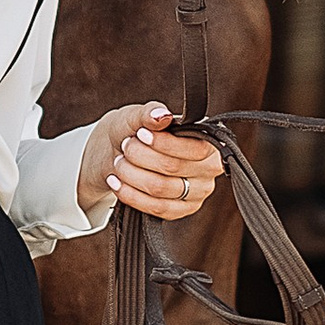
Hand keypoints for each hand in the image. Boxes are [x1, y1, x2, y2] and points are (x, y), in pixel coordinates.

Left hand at [80, 100, 225, 225]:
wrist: (118, 153)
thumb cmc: (136, 132)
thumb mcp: (139, 117)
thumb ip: (150, 113)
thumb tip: (162, 116)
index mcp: (208, 144)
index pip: (194, 148)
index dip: (164, 143)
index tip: (140, 134)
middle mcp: (208, 171)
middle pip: (172, 167)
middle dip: (141, 156)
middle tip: (125, 146)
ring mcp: (196, 194)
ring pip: (160, 188)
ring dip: (131, 174)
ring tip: (119, 162)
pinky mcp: (179, 211)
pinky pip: (155, 208)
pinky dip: (130, 194)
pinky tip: (115, 182)